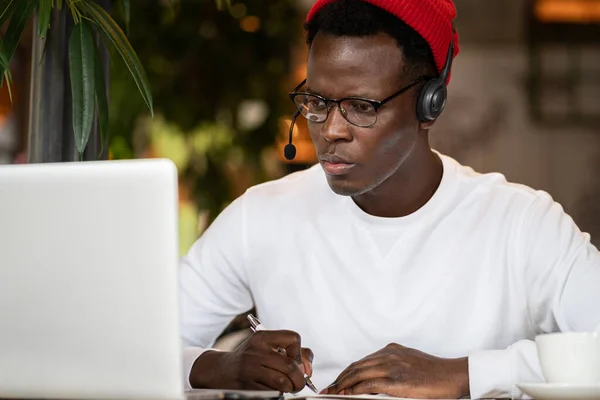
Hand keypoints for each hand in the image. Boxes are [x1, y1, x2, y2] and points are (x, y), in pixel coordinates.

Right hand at [189, 330, 313, 392]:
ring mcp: (250, 367)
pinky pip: (272, 392)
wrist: (221, 371)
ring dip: (289, 387)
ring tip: (286, 387)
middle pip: (291, 365)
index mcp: (262, 337)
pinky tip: (271, 389)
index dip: (299, 352)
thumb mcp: (269, 348)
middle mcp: (255, 349)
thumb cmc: (252, 359)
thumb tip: (308, 369)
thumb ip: (294, 354)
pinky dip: (277, 393)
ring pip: (283, 381)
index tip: (293, 359)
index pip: (294, 338)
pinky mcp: (247, 384)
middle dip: (299, 378)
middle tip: (297, 383)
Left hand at [322, 343, 468, 398]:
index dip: (346, 373)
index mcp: (391, 350)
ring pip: (359, 374)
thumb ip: (392, 366)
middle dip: (339, 380)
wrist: (453, 375)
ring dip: (343, 385)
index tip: (336, 383)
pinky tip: (347, 396)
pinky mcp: (397, 379)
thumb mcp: (409, 363)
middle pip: (356, 367)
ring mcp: (392, 366)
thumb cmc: (434, 373)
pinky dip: (356, 389)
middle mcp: (389, 355)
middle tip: (327, 390)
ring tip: (332, 394)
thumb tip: (374, 380)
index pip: (361, 362)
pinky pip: (370, 383)